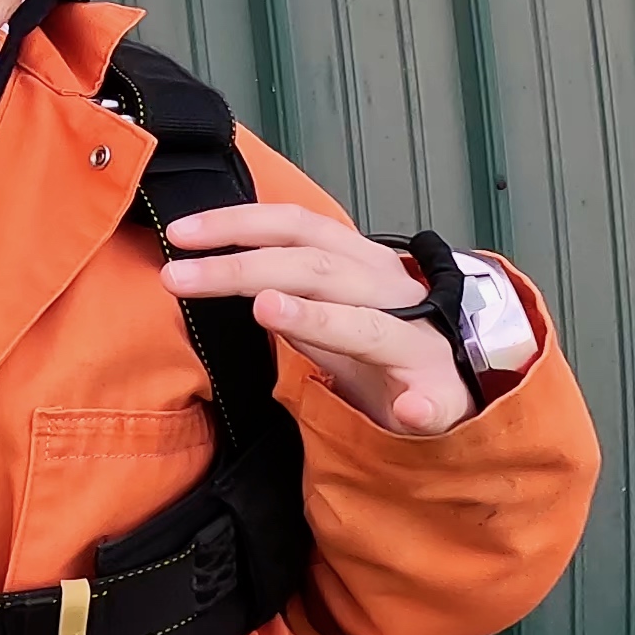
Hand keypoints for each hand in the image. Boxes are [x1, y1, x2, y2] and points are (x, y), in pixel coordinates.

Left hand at [160, 206, 474, 435]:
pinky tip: (409, 411)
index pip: (296, 227)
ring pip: (368, 327)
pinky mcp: (442, 398)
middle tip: (179, 276)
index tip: (180, 234)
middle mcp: (390, 292)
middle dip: (242, 268)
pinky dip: (422, 406)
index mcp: (359, 263)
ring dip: (318, 318)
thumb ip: (279, 289)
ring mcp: (417, 345)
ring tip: (269, 311)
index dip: (238, 223)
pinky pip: (433, 402)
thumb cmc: (379, 346)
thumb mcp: (325, 309)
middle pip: (315, 269)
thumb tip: (211, 271)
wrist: (455, 387)